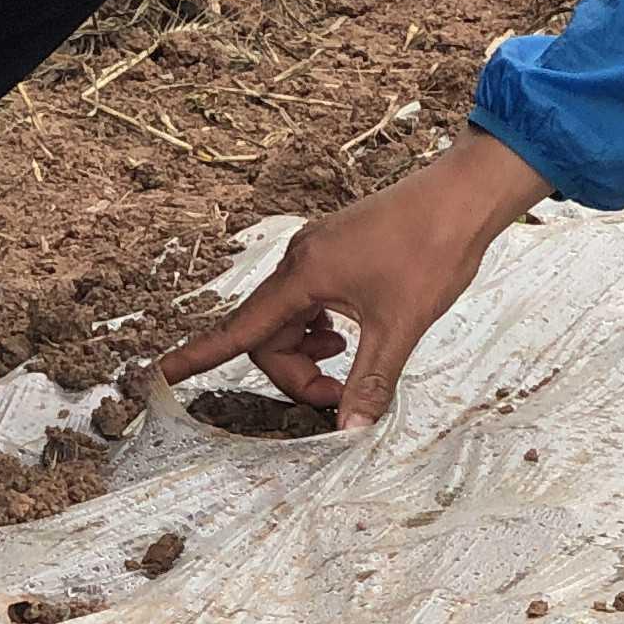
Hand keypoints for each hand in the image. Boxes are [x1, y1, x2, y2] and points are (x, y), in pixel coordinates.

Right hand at [158, 127, 547, 430]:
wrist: (463, 195)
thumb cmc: (432, 249)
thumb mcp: (401, 325)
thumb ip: (371, 379)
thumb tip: (349, 429)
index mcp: (304, 275)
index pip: (238, 329)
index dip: (198, 357)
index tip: (159, 376)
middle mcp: (300, 259)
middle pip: (269, 335)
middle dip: (296, 374)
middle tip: (342, 393)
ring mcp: (318, 252)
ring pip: (290, 320)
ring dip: (309, 351)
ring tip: (349, 359)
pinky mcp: (337, 250)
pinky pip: (310, 300)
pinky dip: (322, 327)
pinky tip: (354, 333)